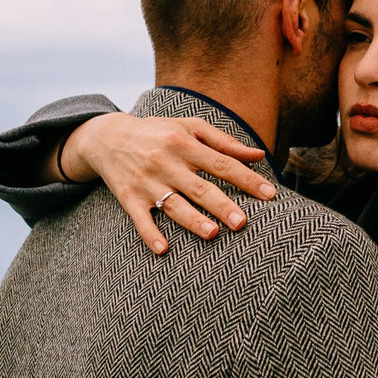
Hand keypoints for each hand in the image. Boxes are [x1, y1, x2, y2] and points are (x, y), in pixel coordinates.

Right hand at [58, 114, 277, 255]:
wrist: (107, 137)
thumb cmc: (158, 132)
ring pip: (173, 205)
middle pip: (199, 187)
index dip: (247, 179)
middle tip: (242, 222)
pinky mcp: (129, 198)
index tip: (269, 194)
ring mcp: (147, 182)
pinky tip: (162, 249)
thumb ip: (225, 142)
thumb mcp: (189, 128)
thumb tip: (259, 155)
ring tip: (212, 233)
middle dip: (221, 205)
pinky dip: (150, 234)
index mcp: (185, 144)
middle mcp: (167, 163)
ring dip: (192, 220)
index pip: (222, 164)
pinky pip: (140, 219)